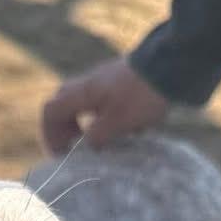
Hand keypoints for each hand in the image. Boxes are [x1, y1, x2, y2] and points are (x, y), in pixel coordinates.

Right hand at [40, 57, 168, 153]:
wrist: (170, 66)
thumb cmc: (140, 96)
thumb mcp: (116, 123)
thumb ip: (96, 137)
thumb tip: (88, 145)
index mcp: (81, 92)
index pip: (50, 112)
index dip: (50, 135)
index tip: (63, 154)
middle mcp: (86, 83)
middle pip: (63, 106)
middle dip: (66, 130)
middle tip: (77, 149)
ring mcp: (102, 80)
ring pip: (82, 104)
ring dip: (85, 125)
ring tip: (102, 142)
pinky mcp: (118, 80)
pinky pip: (100, 101)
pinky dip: (103, 118)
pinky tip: (124, 129)